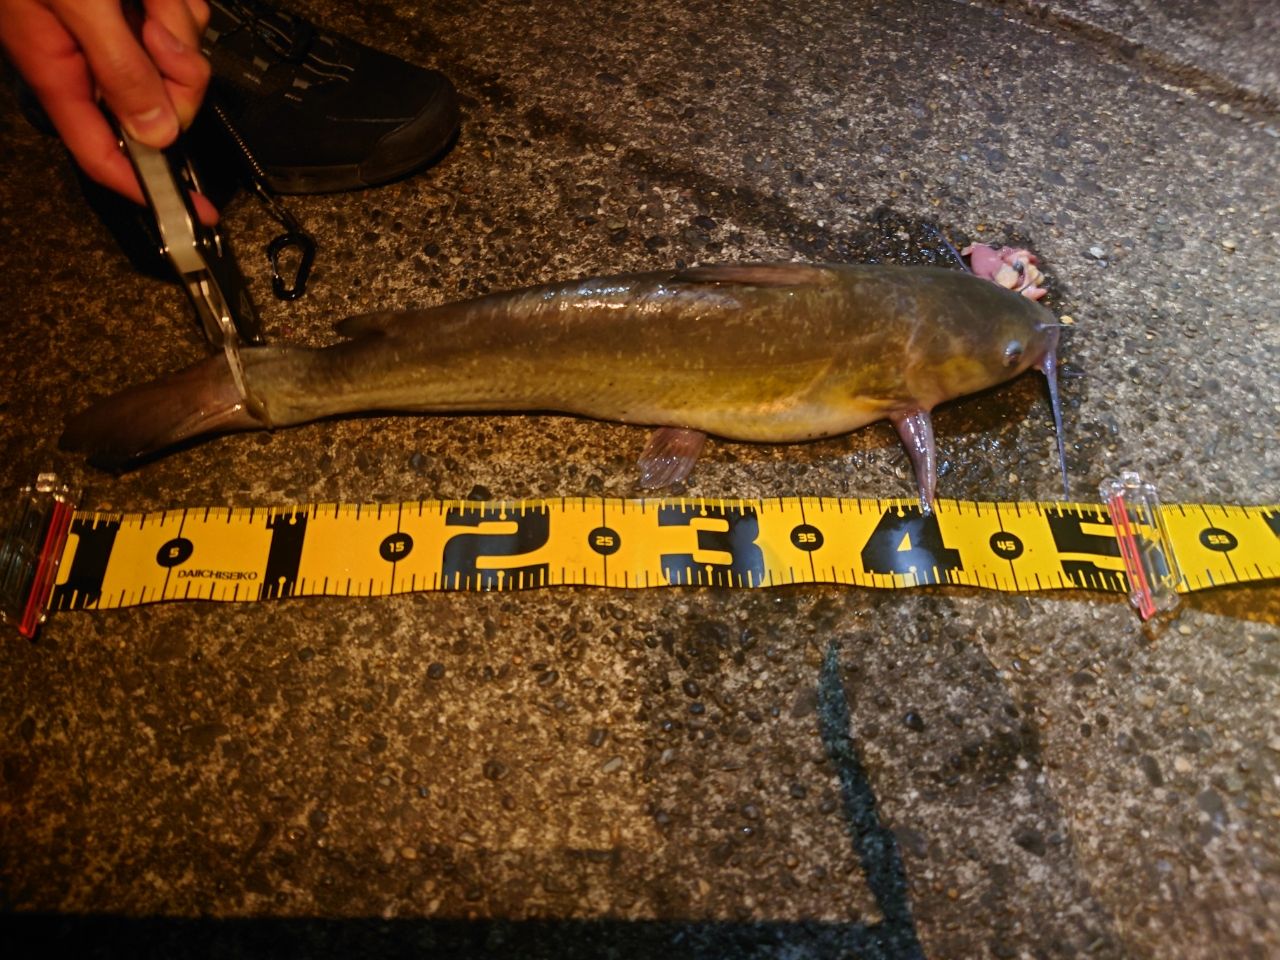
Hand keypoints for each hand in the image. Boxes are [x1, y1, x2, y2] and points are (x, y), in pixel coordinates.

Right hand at [0, 0, 216, 220]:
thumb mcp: (77, 5)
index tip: (198, 211)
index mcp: (58, 68)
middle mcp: (87, 53)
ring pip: (177, 53)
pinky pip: (179, 15)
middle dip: (176, 71)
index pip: (104, 152)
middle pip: (159, 104)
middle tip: (159, 32)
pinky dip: (175, 0)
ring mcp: (114, 25)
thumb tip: (154, 135)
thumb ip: (117, 69)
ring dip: (175, 21)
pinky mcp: (136, 2)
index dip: (151, 187)